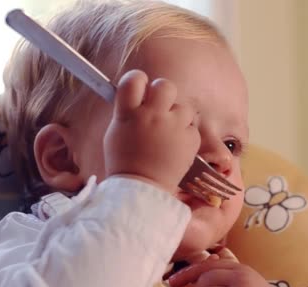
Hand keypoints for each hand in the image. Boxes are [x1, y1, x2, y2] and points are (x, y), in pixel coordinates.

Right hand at [104, 69, 199, 192]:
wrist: (142, 187)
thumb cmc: (125, 161)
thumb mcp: (116, 132)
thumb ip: (127, 111)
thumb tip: (136, 96)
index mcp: (128, 113)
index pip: (134, 79)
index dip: (139, 80)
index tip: (141, 88)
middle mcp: (152, 115)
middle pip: (165, 85)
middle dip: (164, 93)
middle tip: (160, 106)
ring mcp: (173, 127)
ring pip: (183, 107)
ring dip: (177, 116)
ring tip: (169, 133)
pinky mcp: (189, 139)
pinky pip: (191, 127)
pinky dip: (185, 135)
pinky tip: (176, 147)